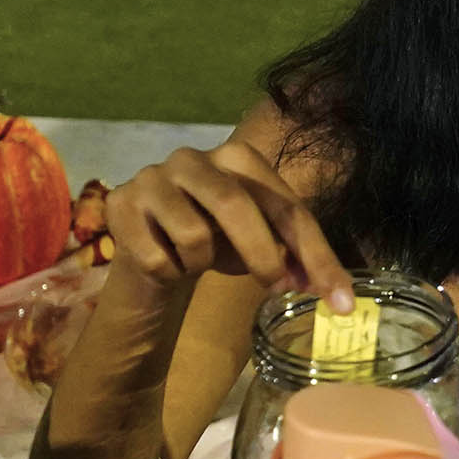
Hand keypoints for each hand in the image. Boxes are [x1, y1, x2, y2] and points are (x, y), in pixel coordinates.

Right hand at [102, 142, 352, 304]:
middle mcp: (192, 157)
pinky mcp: (118, 205)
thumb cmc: (213, 242)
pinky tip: (164, 261)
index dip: (317, 256)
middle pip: (236, 205)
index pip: (287, 207)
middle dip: (262, 255)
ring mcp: (150, 177)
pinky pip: (157, 257)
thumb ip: (294, 260)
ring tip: (194, 260)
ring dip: (201, 264)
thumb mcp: (259, 247)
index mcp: (238, 157)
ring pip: (192, 234)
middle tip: (275, 288)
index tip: (340, 301)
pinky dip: (169, 272)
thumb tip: (335, 294)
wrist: (149, 253)